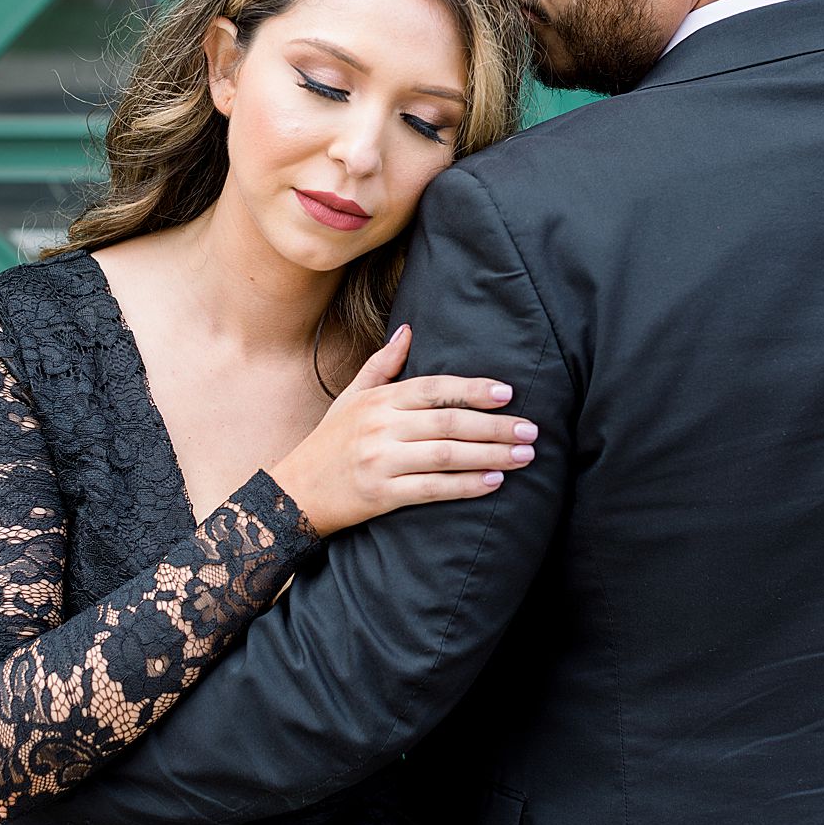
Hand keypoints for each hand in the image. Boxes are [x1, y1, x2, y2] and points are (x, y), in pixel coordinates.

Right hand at [268, 327, 540, 536]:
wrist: (293, 494)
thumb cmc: (329, 443)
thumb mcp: (350, 398)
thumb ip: (383, 365)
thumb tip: (410, 330)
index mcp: (378, 401)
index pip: (433, 388)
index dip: (472, 389)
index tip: (507, 393)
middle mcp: (380, 427)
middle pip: (448, 421)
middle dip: (495, 426)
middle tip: (531, 430)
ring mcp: (380, 461)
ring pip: (447, 455)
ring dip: (491, 455)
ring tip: (525, 456)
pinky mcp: (381, 494)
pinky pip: (432, 489)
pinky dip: (466, 486)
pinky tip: (494, 482)